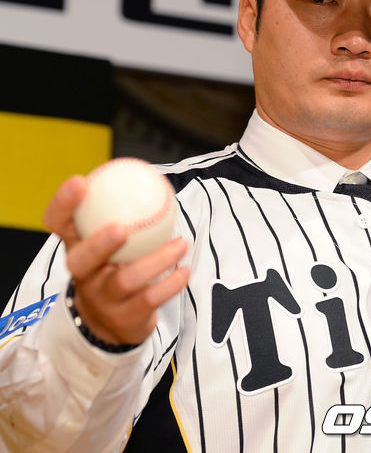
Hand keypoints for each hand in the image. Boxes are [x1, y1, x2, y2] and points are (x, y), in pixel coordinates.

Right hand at [43, 175, 189, 344]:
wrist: (108, 323)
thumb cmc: (111, 267)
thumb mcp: (107, 241)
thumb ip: (119, 211)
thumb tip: (150, 176)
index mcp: (76, 247)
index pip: (57, 223)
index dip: (63, 203)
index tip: (80, 182)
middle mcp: (83, 274)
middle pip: (82, 260)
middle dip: (99, 244)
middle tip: (121, 228)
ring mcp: (102, 299)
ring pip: (125, 280)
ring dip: (157, 260)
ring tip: (182, 244)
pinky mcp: (124, 318)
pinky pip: (150, 299)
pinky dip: (171, 284)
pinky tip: (185, 270)